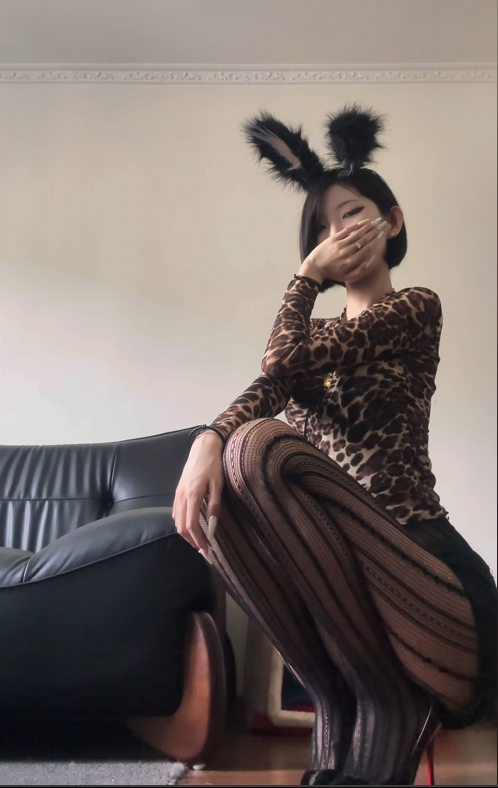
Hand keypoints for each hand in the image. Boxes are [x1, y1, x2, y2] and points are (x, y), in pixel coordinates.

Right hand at [172, 431, 223, 553]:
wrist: (202, 448)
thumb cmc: (213, 465)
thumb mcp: (218, 484)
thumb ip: (214, 506)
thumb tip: (212, 526)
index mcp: (192, 495)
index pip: (191, 524)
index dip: (197, 539)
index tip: (206, 549)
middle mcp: (182, 496)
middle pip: (181, 526)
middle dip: (191, 540)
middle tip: (203, 549)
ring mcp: (178, 494)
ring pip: (177, 521)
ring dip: (186, 533)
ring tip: (198, 540)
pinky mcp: (177, 491)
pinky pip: (175, 512)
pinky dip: (182, 523)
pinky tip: (190, 526)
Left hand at [300, 217, 387, 284]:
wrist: (314, 268)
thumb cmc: (331, 274)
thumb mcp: (346, 277)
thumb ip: (360, 271)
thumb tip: (370, 261)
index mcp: (351, 262)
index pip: (367, 249)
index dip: (375, 241)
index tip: (381, 235)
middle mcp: (347, 252)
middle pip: (363, 240)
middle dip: (374, 232)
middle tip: (381, 225)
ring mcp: (340, 244)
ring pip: (357, 234)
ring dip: (367, 227)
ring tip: (375, 222)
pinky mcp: (334, 238)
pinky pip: (347, 231)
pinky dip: (356, 226)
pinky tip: (363, 222)